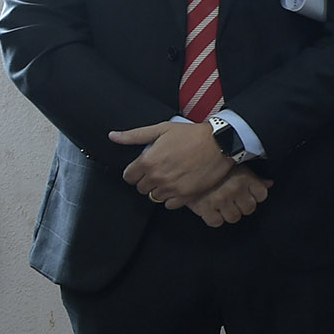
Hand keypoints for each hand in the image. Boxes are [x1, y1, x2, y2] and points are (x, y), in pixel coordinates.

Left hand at [113, 120, 231, 202]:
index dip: (136, 172)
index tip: (145, 167)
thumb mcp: (162, 129)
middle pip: (141, 188)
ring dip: (160, 189)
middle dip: (147, 180)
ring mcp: (171, 188)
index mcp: (148, 161)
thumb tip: (113, 136)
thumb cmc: (191, 134)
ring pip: (155, 197)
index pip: (129, 177)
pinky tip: (179, 186)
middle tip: (160, 171)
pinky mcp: (185, 196)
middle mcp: (157, 177)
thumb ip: (135, 135)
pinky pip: (169, 204)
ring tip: (171, 178)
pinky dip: (172, 198)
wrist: (219, 143)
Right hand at [184, 168, 272, 227]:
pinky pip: (216, 222)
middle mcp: (234, 189)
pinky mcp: (205, 208)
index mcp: (244, 178)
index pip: (262, 195)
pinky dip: (215, 219)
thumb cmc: (215, 166)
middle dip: (243, 206)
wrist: (187, 165)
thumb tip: (270, 184)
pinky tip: (212, 210)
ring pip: (234, 218)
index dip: (256, 196)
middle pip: (249, 209)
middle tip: (234, 201)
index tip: (248, 194)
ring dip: (230, 213)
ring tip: (223, 205)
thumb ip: (255, 178)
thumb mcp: (237, 167)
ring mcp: (220, 200)